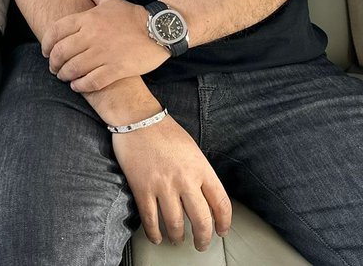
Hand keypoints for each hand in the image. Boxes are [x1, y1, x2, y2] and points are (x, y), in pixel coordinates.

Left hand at [41, 0, 166, 90]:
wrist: (160, 29)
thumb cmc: (131, 15)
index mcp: (88, 18)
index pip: (56, 31)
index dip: (46, 44)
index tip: (46, 52)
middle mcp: (92, 36)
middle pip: (61, 52)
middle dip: (54, 63)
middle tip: (54, 68)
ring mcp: (104, 53)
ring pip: (73, 68)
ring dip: (65, 75)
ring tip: (65, 77)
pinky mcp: (116, 69)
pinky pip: (91, 81)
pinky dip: (80, 85)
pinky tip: (78, 85)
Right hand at [111, 114, 230, 250]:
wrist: (137, 119)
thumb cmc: (165, 131)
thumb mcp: (192, 149)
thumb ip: (200, 172)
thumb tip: (205, 196)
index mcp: (201, 169)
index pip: (221, 203)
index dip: (224, 222)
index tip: (221, 231)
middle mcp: (185, 180)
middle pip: (201, 220)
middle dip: (203, 238)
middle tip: (201, 244)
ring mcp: (163, 185)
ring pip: (175, 224)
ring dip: (178, 237)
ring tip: (177, 240)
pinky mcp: (142, 188)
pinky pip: (150, 219)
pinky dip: (154, 233)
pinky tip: (156, 237)